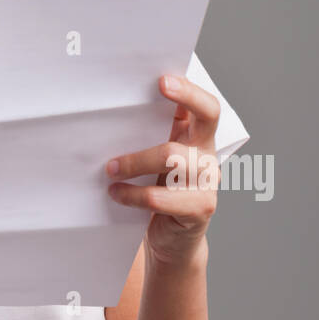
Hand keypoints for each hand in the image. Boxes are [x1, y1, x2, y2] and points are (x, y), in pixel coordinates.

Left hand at [105, 73, 220, 267]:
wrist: (171, 238)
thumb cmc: (160, 189)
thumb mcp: (158, 158)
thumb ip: (152, 132)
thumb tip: (119, 103)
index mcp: (200, 137)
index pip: (207, 108)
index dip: (189, 92)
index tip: (162, 81)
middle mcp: (209, 156)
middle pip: (198, 126)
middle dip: (162, 117)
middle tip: (119, 140)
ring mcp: (208, 183)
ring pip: (172, 158)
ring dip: (133, 163)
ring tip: (109, 170)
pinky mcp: (200, 209)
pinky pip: (160, 197)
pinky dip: (132, 194)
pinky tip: (116, 194)